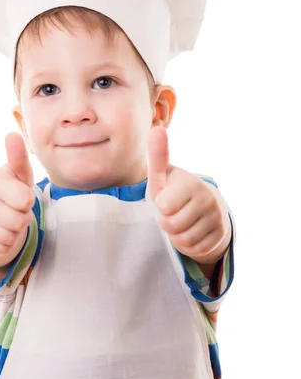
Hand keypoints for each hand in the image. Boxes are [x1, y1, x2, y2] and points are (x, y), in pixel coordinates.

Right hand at [0, 132, 34, 267]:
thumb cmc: (10, 186)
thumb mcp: (18, 173)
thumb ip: (18, 157)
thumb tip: (12, 134)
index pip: (25, 200)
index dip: (28, 200)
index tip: (21, 194)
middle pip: (20, 222)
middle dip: (23, 218)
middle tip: (15, 209)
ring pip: (11, 237)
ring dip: (15, 231)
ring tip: (9, 218)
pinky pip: (3, 249)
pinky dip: (6, 243)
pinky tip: (0, 230)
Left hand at [147, 127, 230, 263]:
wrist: (203, 206)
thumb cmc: (174, 190)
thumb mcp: (162, 175)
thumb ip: (158, 155)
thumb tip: (156, 128)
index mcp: (191, 183)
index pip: (164, 205)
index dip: (160, 204)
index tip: (166, 197)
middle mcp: (207, 199)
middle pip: (171, 225)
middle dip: (165, 222)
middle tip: (172, 212)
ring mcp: (217, 218)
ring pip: (183, 239)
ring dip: (175, 235)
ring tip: (180, 221)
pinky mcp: (221, 236)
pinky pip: (195, 249)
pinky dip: (188, 245)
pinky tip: (191, 231)